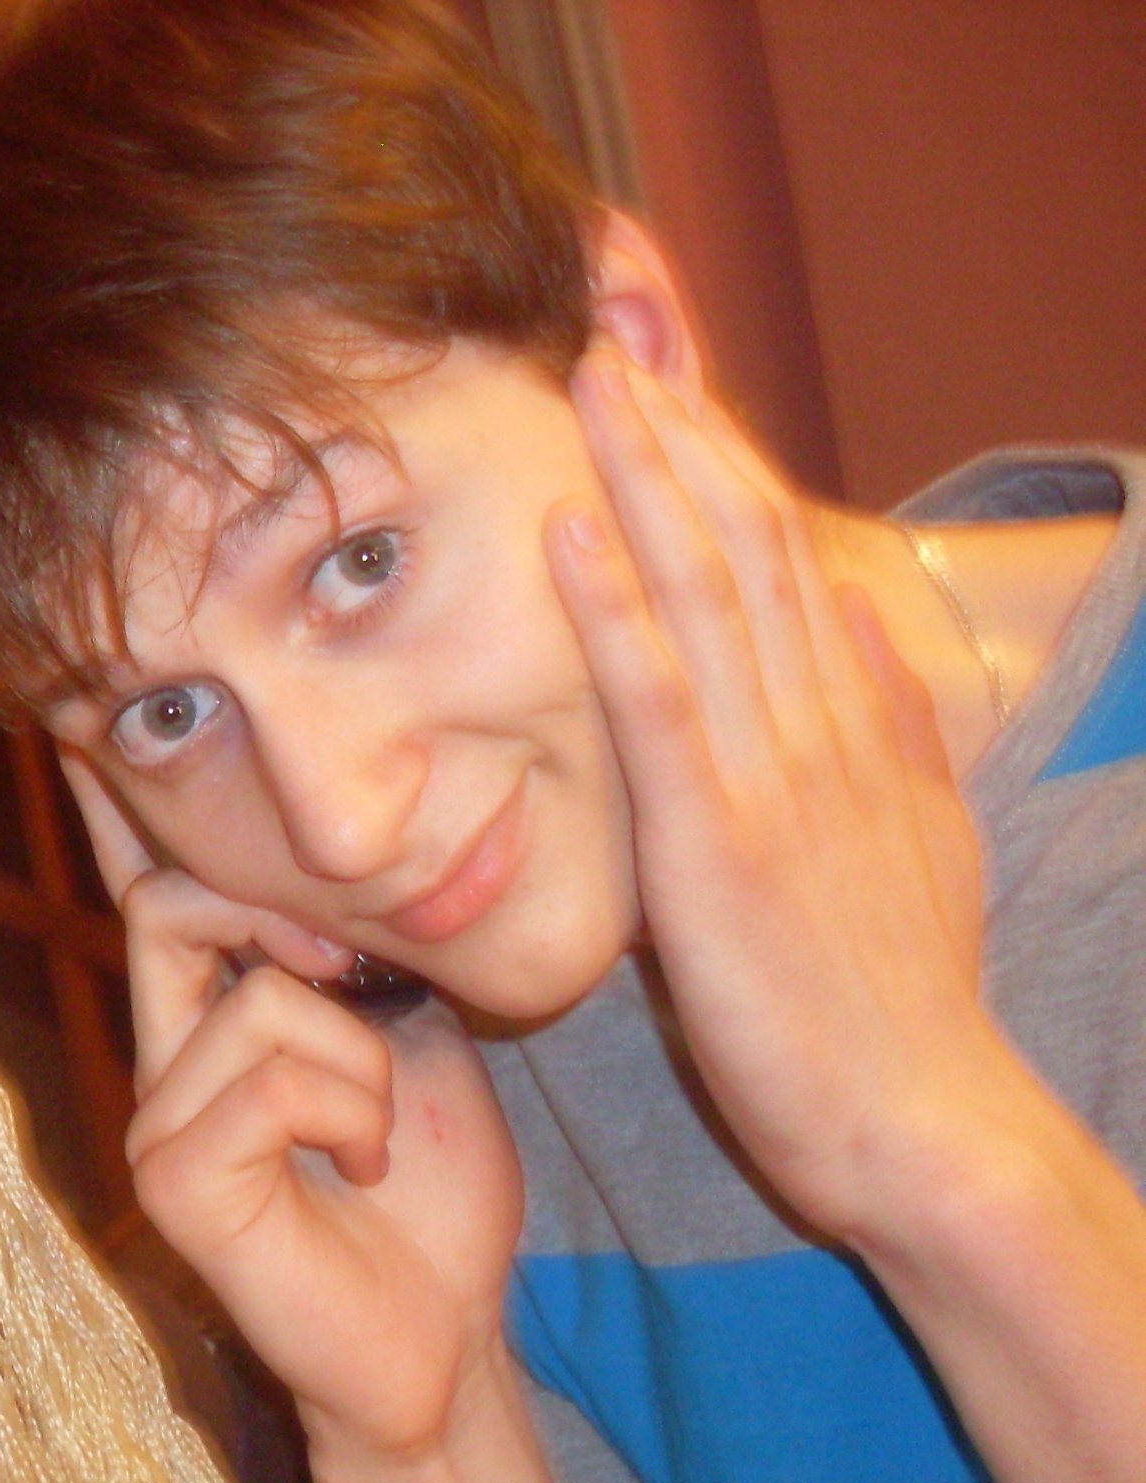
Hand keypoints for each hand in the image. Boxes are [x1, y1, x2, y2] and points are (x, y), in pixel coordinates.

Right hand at [61, 755, 523, 1468]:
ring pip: (256, 1001)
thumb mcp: (415, 1045)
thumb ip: (361, 970)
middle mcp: (165, 1070)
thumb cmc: (435, 1200)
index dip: (219, 858)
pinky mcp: (176, 1182)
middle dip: (280, 915)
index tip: (312, 903)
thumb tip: (352, 887)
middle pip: (164, 909)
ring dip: (360, 1060)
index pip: (165, 899)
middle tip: (356, 979)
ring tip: (377, 1134)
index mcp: (213, 1032)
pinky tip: (365, 1168)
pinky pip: (269, 1084)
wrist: (448, 1333)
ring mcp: (159, 1127)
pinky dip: (349, 1112)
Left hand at [546, 354, 990, 1243]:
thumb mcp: (927, 848)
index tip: (676, 395)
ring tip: (594, 381)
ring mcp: (775, 783)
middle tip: (616, 340)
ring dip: (648, 482)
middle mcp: (821, 732)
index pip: (794, 568)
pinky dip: (617, 612)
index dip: (730, 472)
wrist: (925, 1122)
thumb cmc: (906, 1006)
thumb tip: (872, 636)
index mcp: (858, 732)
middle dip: (684, 439)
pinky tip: (574, 529)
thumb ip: (898, 738)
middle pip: (753, 552)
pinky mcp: (720, 849)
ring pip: (710, 598)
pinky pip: (663, 707)